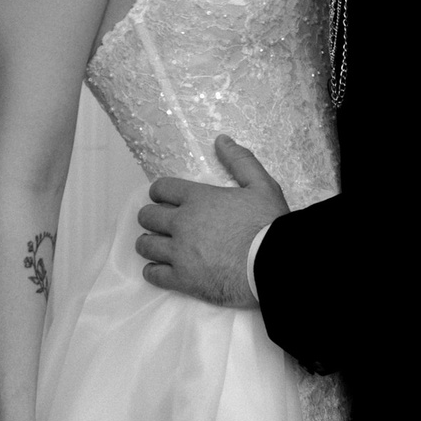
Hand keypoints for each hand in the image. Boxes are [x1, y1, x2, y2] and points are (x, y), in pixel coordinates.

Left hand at [137, 138, 287, 305]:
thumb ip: (240, 160)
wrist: (275, 264)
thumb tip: (221, 140)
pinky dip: (153, 271)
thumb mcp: (262, 185)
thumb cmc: (270, 225)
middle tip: (160, 223)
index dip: (159, 192)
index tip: (163, 199)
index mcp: (198, 198)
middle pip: (147, 216)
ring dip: (148, 243)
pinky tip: (159, 269)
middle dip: (151, 217)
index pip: (161, 188)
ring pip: (145, 245)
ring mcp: (180, 253)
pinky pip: (154, 274)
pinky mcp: (183, 280)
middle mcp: (183, 223)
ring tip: (157, 246)